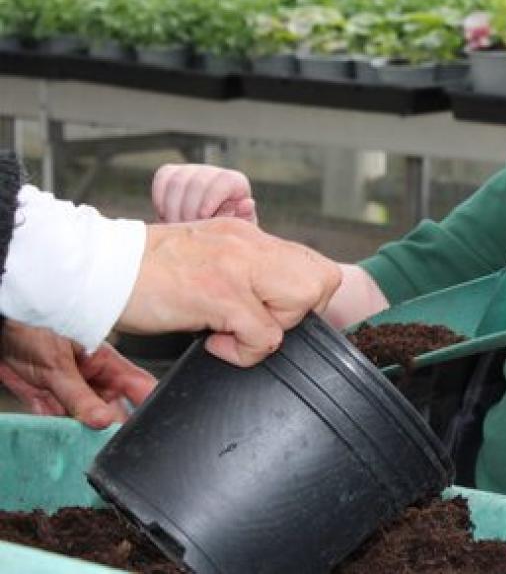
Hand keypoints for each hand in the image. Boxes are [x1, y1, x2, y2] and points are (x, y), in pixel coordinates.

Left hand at [0, 320, 155, 428]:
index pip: (140, 388)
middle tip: (104, 440)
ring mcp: (71, 392)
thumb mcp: (58, 366)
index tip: (146, 430)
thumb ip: (80, 397)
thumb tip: (103, 420)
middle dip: (110, 428)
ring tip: (79, 440)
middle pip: (113, 412)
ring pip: (86, 422)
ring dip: (81, 433)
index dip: (149, 408)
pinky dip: (57, 433)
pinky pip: (58, 425)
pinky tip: (57, 433)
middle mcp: (93, 380)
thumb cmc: (31, 328)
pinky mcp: (48, 403)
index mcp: (107, 363)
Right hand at [120, 218, 342, 366]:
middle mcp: (250, 245)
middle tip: (260, 324)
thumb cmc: (145, 271)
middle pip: (324, 281)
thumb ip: (242, 270)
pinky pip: (265, 337)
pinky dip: (243, 353)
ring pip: (303, 304)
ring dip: (274, 331)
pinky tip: (213, 343)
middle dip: (301, 314)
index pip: (315, 264)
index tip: (274, 315)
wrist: (96, 268)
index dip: (305, 299)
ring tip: (233, 332)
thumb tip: (269, 299)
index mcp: (248, 236)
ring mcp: (237, 268)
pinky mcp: (220, 294)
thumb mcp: (207, 256)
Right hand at [152, 164, 256, 223]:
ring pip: (177, 181)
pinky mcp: (172, 173)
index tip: (203, 217)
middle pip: (197, 182)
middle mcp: (213, 172)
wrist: (207, 232)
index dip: (212, 197)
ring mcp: (192, 171)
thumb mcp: (240, 230)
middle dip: (189, 209)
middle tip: (186, 229)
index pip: (224, 181)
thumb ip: (244, 218)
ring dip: (173, 207)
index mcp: (235, 183)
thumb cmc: (228, 232)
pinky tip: (164, 214)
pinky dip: (160, 197)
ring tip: (176, 226)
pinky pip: (162, 178)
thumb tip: (247, 203)